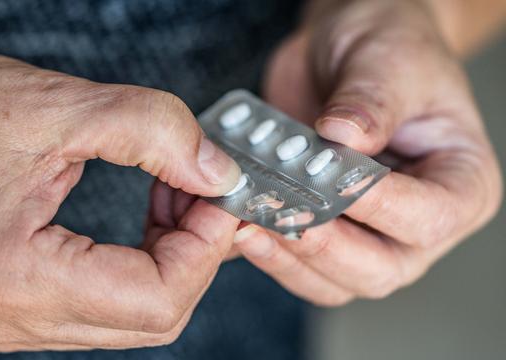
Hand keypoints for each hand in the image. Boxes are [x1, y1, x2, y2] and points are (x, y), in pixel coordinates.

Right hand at [0, 48, 240, 350]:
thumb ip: (155, 133)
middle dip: (196, 252)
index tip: (221, 193)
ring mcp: (17, 317)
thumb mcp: (62, 106)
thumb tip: (219, 174)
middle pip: (155, 317)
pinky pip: (112, 302)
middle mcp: (15, 317)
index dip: (206, 247)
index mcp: (17, 277)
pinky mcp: (24, 303)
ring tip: (174, 190)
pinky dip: (146, 261)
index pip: (156, 299)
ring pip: (138, 314)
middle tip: (203, 188)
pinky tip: (151, 211)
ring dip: (174, 256)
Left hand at [231, 0, 502, 305]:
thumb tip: (343, 138)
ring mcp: (366, 235)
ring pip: (332, 280)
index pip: (429, 218)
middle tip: (279, 214)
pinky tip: (236, 222)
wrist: (344, 51)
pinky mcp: (323, 232)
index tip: (332, 183)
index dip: (381, 209)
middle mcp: (416, 223)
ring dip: (286, 257)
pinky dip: (266, 251)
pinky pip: (295, 263)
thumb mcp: (390, 61)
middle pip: (378, 269)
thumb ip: (372, 100)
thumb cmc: (389, 51)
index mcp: (459, 186)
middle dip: (324, 247)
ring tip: (247, 220)